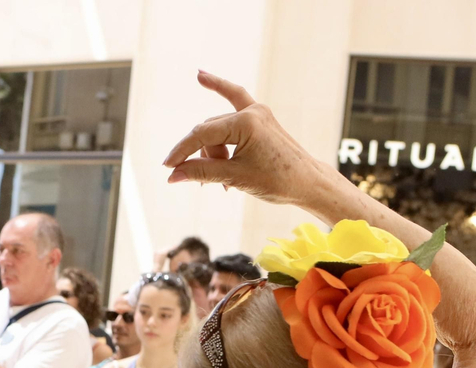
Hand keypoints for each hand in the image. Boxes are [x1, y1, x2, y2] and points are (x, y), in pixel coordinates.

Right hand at [162, 71, 343, 207]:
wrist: (307, 182)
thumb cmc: (277, 180)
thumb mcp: (235, 178)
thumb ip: (201, 173)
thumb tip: (172, 176)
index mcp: (246, 123)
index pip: (202, 135)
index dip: (182, 152)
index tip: (167, 168)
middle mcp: (252, 112)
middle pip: (208, 133)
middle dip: (201, 158)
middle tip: (200, 182)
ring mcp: (256, 112)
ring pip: (217, 130)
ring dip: (213, 154)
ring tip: (222, 181)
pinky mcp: (258, 118)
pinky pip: (235, 99)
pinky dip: (220, 91)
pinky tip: (200, 76)